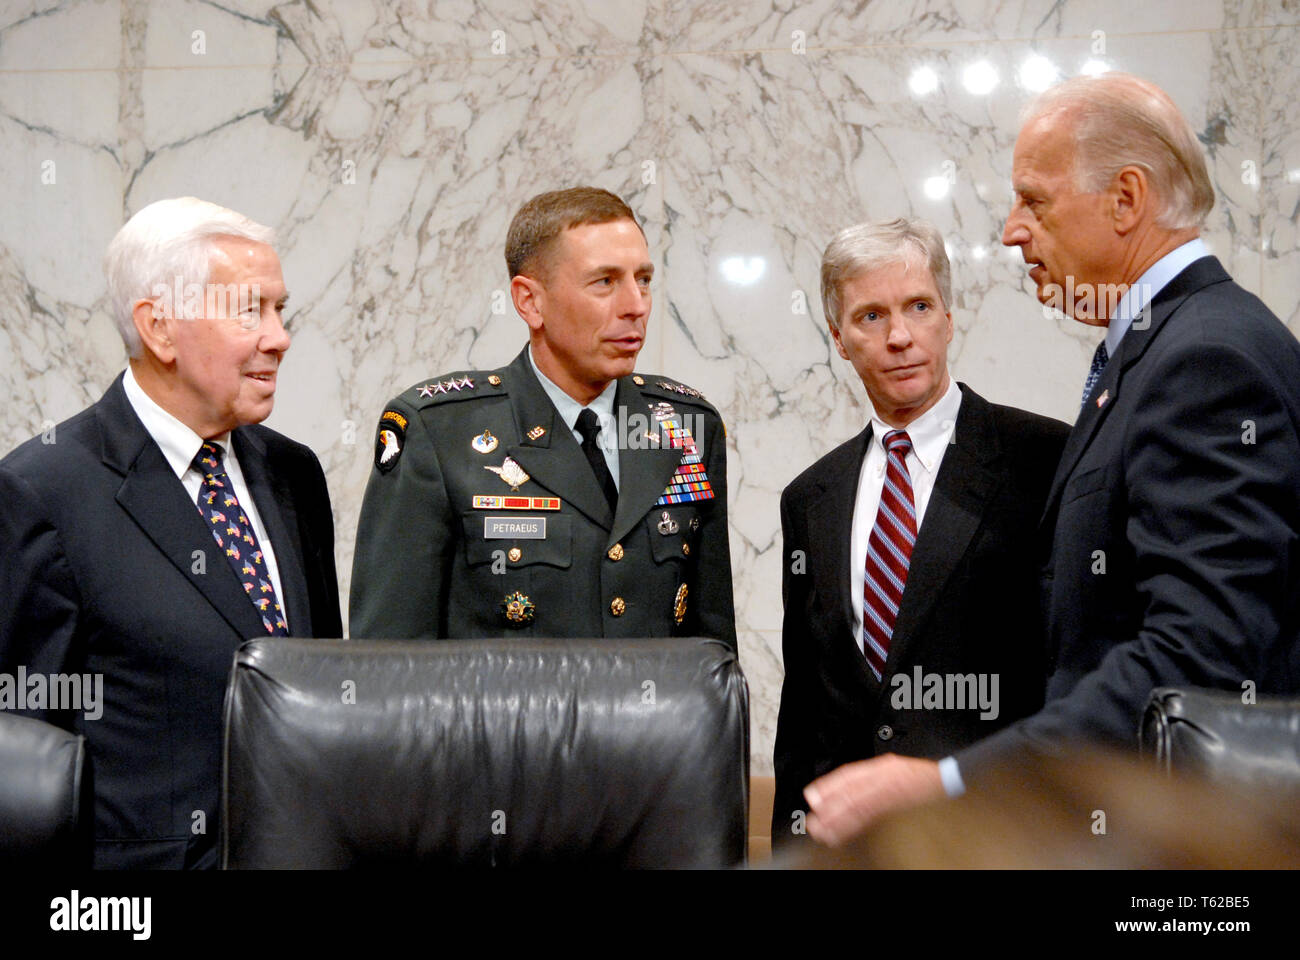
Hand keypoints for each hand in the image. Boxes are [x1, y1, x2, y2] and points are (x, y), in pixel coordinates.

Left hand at [804, 754, 944, 845]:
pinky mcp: (901, 807)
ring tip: (823, 832)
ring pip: (860, 807)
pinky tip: (844, 834)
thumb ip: (868, 775)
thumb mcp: (893, 767)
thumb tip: (840, 789)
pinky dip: (857, 827)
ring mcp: (894, 792)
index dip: (829, 786)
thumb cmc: (921, 778)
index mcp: (882, 766)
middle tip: (813, 821)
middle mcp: (885, 777)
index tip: (813, 796)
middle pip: (851, 792)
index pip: (850, 775)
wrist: (949, 783)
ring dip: (839, 821)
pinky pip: (875, 818)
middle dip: (830, 807)